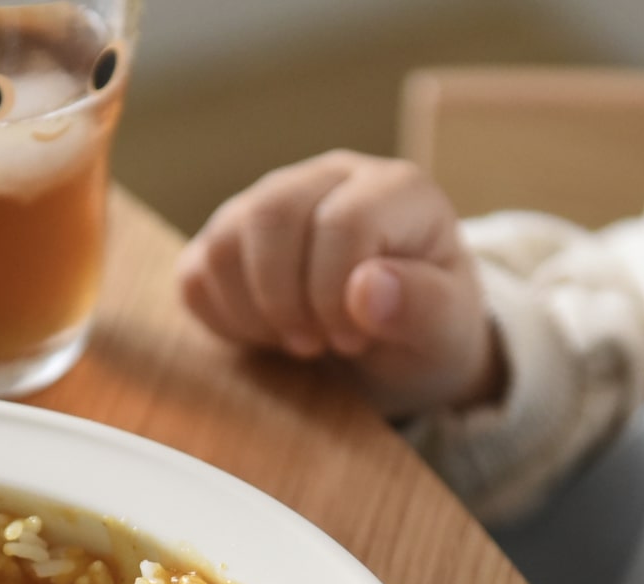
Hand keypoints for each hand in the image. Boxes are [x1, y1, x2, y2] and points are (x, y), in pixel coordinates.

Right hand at [176, 151, 502, 416]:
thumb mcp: (447, 332)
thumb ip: (423, 307)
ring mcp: (274, 201)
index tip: (354, 341)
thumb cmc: (431, 332)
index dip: (336, 295)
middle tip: (315, 346)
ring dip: (252, 311)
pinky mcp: (233, 239)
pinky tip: (267, 336)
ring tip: (297, 341)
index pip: (342, 222)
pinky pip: (196, 273)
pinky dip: (223, 318)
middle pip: (271, 215)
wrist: (403, 347)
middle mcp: (329, 178)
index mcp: (394, 188)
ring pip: (223, 241)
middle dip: (286, 300)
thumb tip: (367, 289)